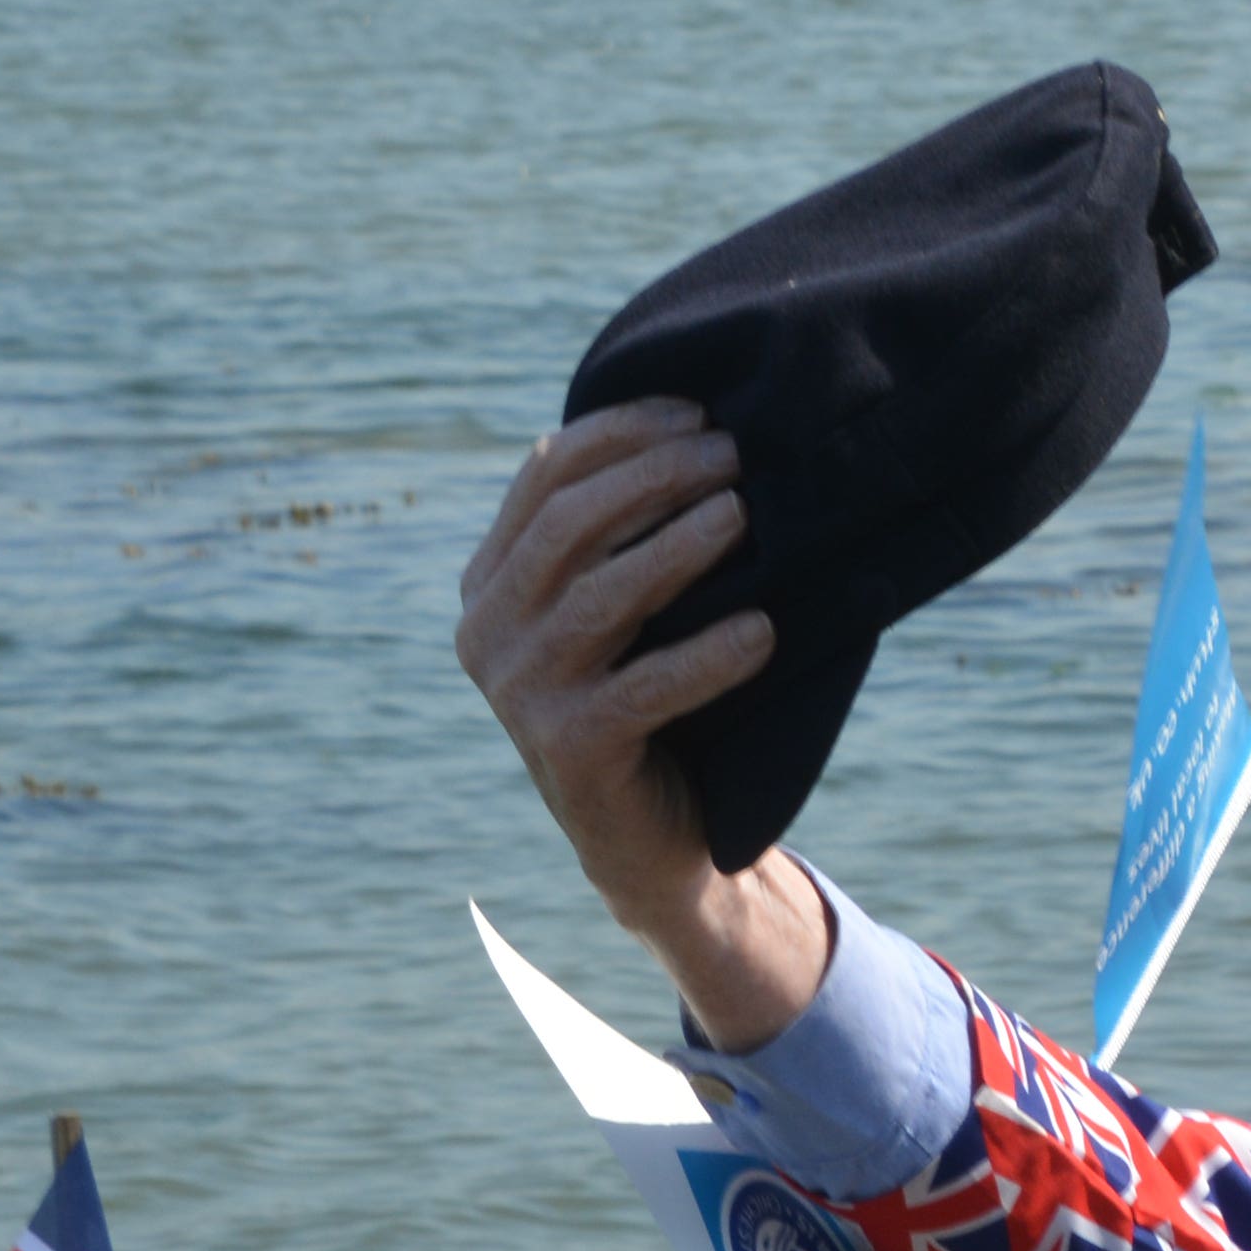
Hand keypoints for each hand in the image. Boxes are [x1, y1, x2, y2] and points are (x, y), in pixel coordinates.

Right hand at [454, 398, 828, 1049]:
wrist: (643, 839)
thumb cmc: (649, 704)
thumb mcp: (619, 612)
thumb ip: (617, 535)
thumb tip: (688, 427)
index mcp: (489, 582)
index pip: (546, 478)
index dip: (621, 433)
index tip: (699, 411)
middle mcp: (487, 630)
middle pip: (572, 525)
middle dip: (657, 478)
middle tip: (736, 457)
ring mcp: (520, 691)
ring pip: (602, 595)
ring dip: (680, 547)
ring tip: (746, 515)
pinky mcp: (568, 746)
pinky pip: (647, 688)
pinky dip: (708, 656)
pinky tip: (763, 630)